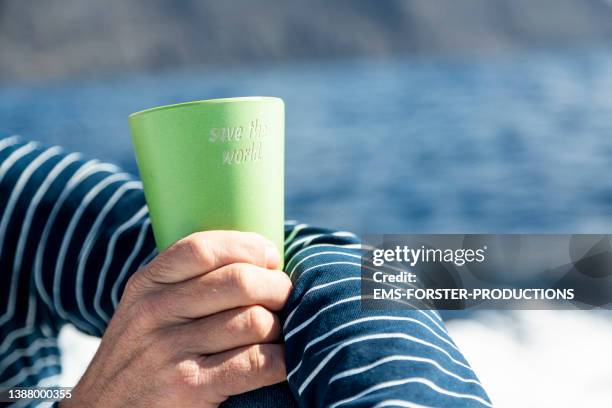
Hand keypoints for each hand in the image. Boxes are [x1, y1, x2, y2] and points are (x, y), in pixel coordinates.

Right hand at [62, 231, 291, 407]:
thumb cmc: (137, 359)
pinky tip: (280, 362)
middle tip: (284, 297)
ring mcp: (170, 351)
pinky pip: (258, 363)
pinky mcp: (189, 388)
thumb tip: (255, 260)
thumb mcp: (143, 311)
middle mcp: (155, 312)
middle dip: (277, 287)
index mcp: (146, 285)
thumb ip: (183, 284)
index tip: (271, 258)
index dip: (249, 246)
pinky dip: (282, 361)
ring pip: (255, 321)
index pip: (203, 248)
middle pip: (239, 281)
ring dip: (280, 327)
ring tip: (278, 334)